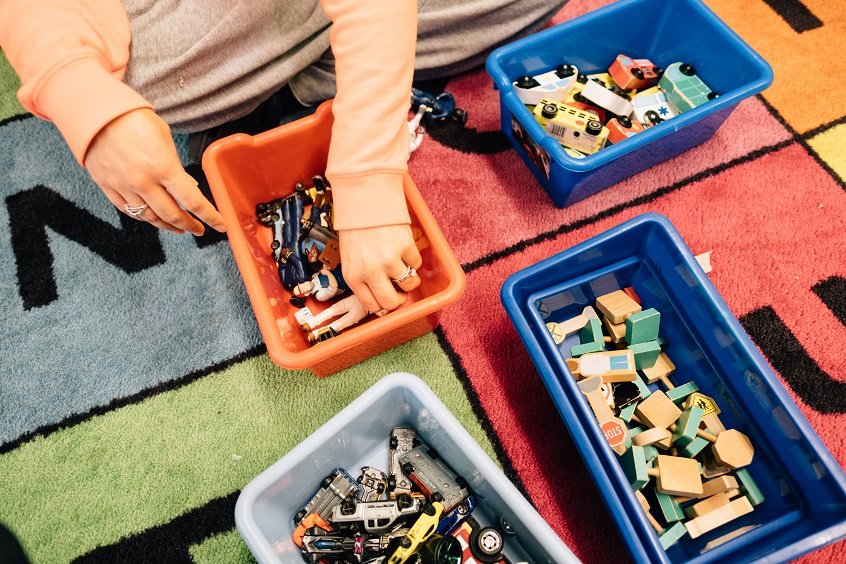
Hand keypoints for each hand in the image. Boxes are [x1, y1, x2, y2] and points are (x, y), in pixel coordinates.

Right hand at [85, 108, 225, 235]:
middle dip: (190, 225)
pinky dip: (144, 218)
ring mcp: (123, 187)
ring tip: (180, 228)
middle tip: (199, 230)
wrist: (92, 111)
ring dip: (168, 226)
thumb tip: (189, 187)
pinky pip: (128, 211)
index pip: (193, 201)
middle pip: (172, 215)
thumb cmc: (132, 118)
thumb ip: (176, 166)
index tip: (221, 226)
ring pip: (150, 217)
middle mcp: (143, 182)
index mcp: (162, 167)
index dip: (210, 217)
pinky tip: (153, 218)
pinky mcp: (107, 187)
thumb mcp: (163, 136)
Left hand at [338, 224, 421, 314]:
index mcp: (353, 276)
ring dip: (410, 278)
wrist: (365, 200)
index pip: (372, 305)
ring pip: (409, 284)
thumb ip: (362, 277)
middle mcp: (370, 271)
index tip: (390, 300)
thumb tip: (381, 294)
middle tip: (402, 293)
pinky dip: (413, 259)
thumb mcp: (350, 257)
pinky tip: (404, 248)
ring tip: (405, 268)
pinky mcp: (405, 247)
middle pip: (391, 302)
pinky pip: (416, 263)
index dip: (384, 306)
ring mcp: (389, 260)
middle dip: (400, 300)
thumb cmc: (356, 229)